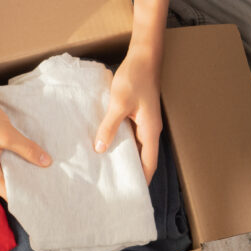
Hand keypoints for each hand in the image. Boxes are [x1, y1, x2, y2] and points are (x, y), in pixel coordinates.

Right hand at [0, 85, 50, 198]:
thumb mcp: (7, 135)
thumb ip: (27, 149)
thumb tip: (47, 163)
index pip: (9, 192)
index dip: (26, 196)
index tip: (45, 196)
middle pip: (12, 181)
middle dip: (30, 181)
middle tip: (52, 181)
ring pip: (12, 166)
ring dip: (27, 165)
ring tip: (49, 167)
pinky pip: (10, 154)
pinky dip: (21, 153)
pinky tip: (36, 150)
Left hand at [94, 51, 161, 182]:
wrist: (143, 57)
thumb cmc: (134, 78)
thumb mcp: (119, 103)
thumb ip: (109, 126)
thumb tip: (100, 149)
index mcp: (150, 131)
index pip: (149, 163)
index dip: (142, 179)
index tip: (131, 193)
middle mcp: (150, 129)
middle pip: (143, 157)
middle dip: (131, 172)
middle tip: (114, 185)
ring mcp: (144, 122)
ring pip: (136, 146)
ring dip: (125, 156)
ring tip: (108, 169)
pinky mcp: (138, 114)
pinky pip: (131, 134)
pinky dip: (121, 142)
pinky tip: (106, 143)